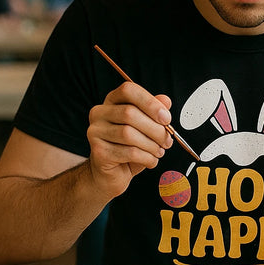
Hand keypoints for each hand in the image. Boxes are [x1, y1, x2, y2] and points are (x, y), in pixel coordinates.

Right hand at [86, 81, 173, 195]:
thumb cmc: (130, 148)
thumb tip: (165, 101)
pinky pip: (128, 152)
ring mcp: (95, 132)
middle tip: (167, 141)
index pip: (128, 90)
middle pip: (129, 113)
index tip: (166, 118)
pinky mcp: (98, 152)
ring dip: (151, 145)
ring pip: (128, 134)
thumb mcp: (146, 128)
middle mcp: (99, 113)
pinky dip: (146, 158)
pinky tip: (151, 161)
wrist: (112, 174)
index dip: (149, 102)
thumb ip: (155, 112)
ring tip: (159, 152)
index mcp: (112, 101)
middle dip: (155, 129)